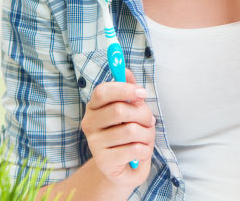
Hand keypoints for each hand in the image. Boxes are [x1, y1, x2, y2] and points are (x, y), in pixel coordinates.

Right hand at [81, 68, 155, 189]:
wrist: (123, 170)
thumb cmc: (128, 136)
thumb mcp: (131, 111)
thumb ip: (129, 91)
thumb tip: (126, 70)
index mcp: (94, 107)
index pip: (102, 91)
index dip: (124, 89)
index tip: (143, 92)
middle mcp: (89, 124)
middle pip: (119, 110)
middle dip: (142, 114)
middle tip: (150, 120)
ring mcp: (94, 144)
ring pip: (130, 130)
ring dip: (147, 134)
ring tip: (145, 138)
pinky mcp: (104, 161)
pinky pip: (134, 149)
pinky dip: (145, 150)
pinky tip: (141, 152)